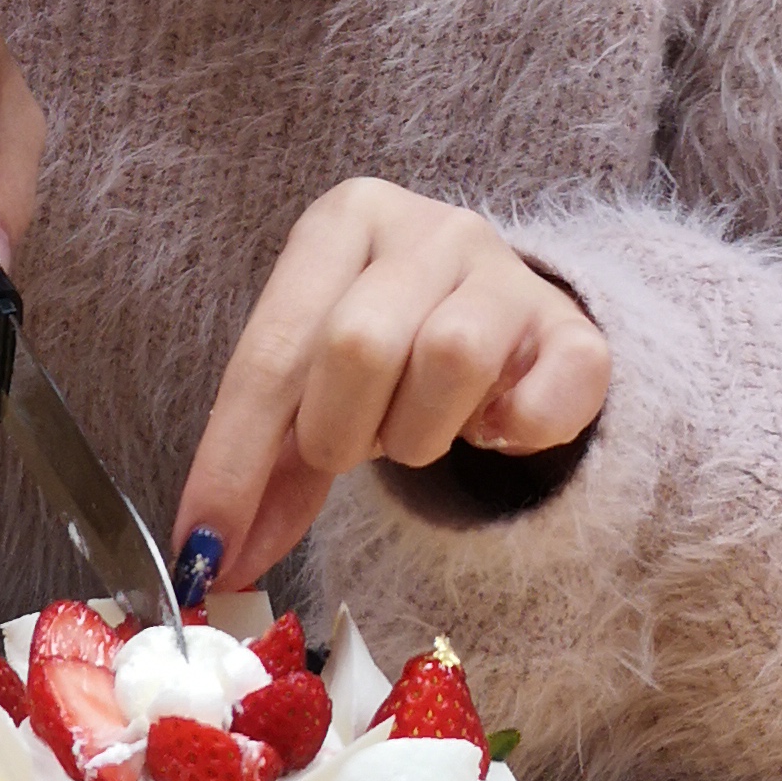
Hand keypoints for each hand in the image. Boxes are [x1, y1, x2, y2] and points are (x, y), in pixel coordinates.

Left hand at [173, 180, 611, 587]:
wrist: (504, 324)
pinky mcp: (575, 328)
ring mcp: (508, 271)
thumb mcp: (313, 389)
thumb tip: (212, 558)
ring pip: (451, 358)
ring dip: (417, 433)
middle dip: (338, 432)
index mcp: (344, 222)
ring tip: (415, 429)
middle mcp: (428, 228)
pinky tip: (493, 428)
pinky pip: (543, 400)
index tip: (206, 543)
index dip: (234, 458)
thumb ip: (264, 465)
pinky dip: (511, 435)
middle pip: (359, 345)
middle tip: (346, 451)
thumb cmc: (390, 352)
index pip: (273, 348)